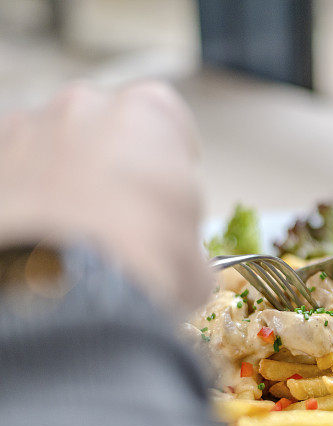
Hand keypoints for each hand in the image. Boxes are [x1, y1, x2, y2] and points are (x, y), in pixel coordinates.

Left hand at [0, 81, 210, 310]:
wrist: (66, 290)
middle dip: (110, 163)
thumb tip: (181, 262)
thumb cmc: (140, 260)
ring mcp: (26, 128)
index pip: (167, 119)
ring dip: (60, 178)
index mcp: (150, 113)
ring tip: (70, 233)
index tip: (169, 191)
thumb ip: (185, 238)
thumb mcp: (193, 258)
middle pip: (103, 126)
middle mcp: (85, 106)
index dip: (169, 160)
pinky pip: (11, 174)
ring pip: (50, 145)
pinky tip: (38, 238)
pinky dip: (23, 198)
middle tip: (118, 216)